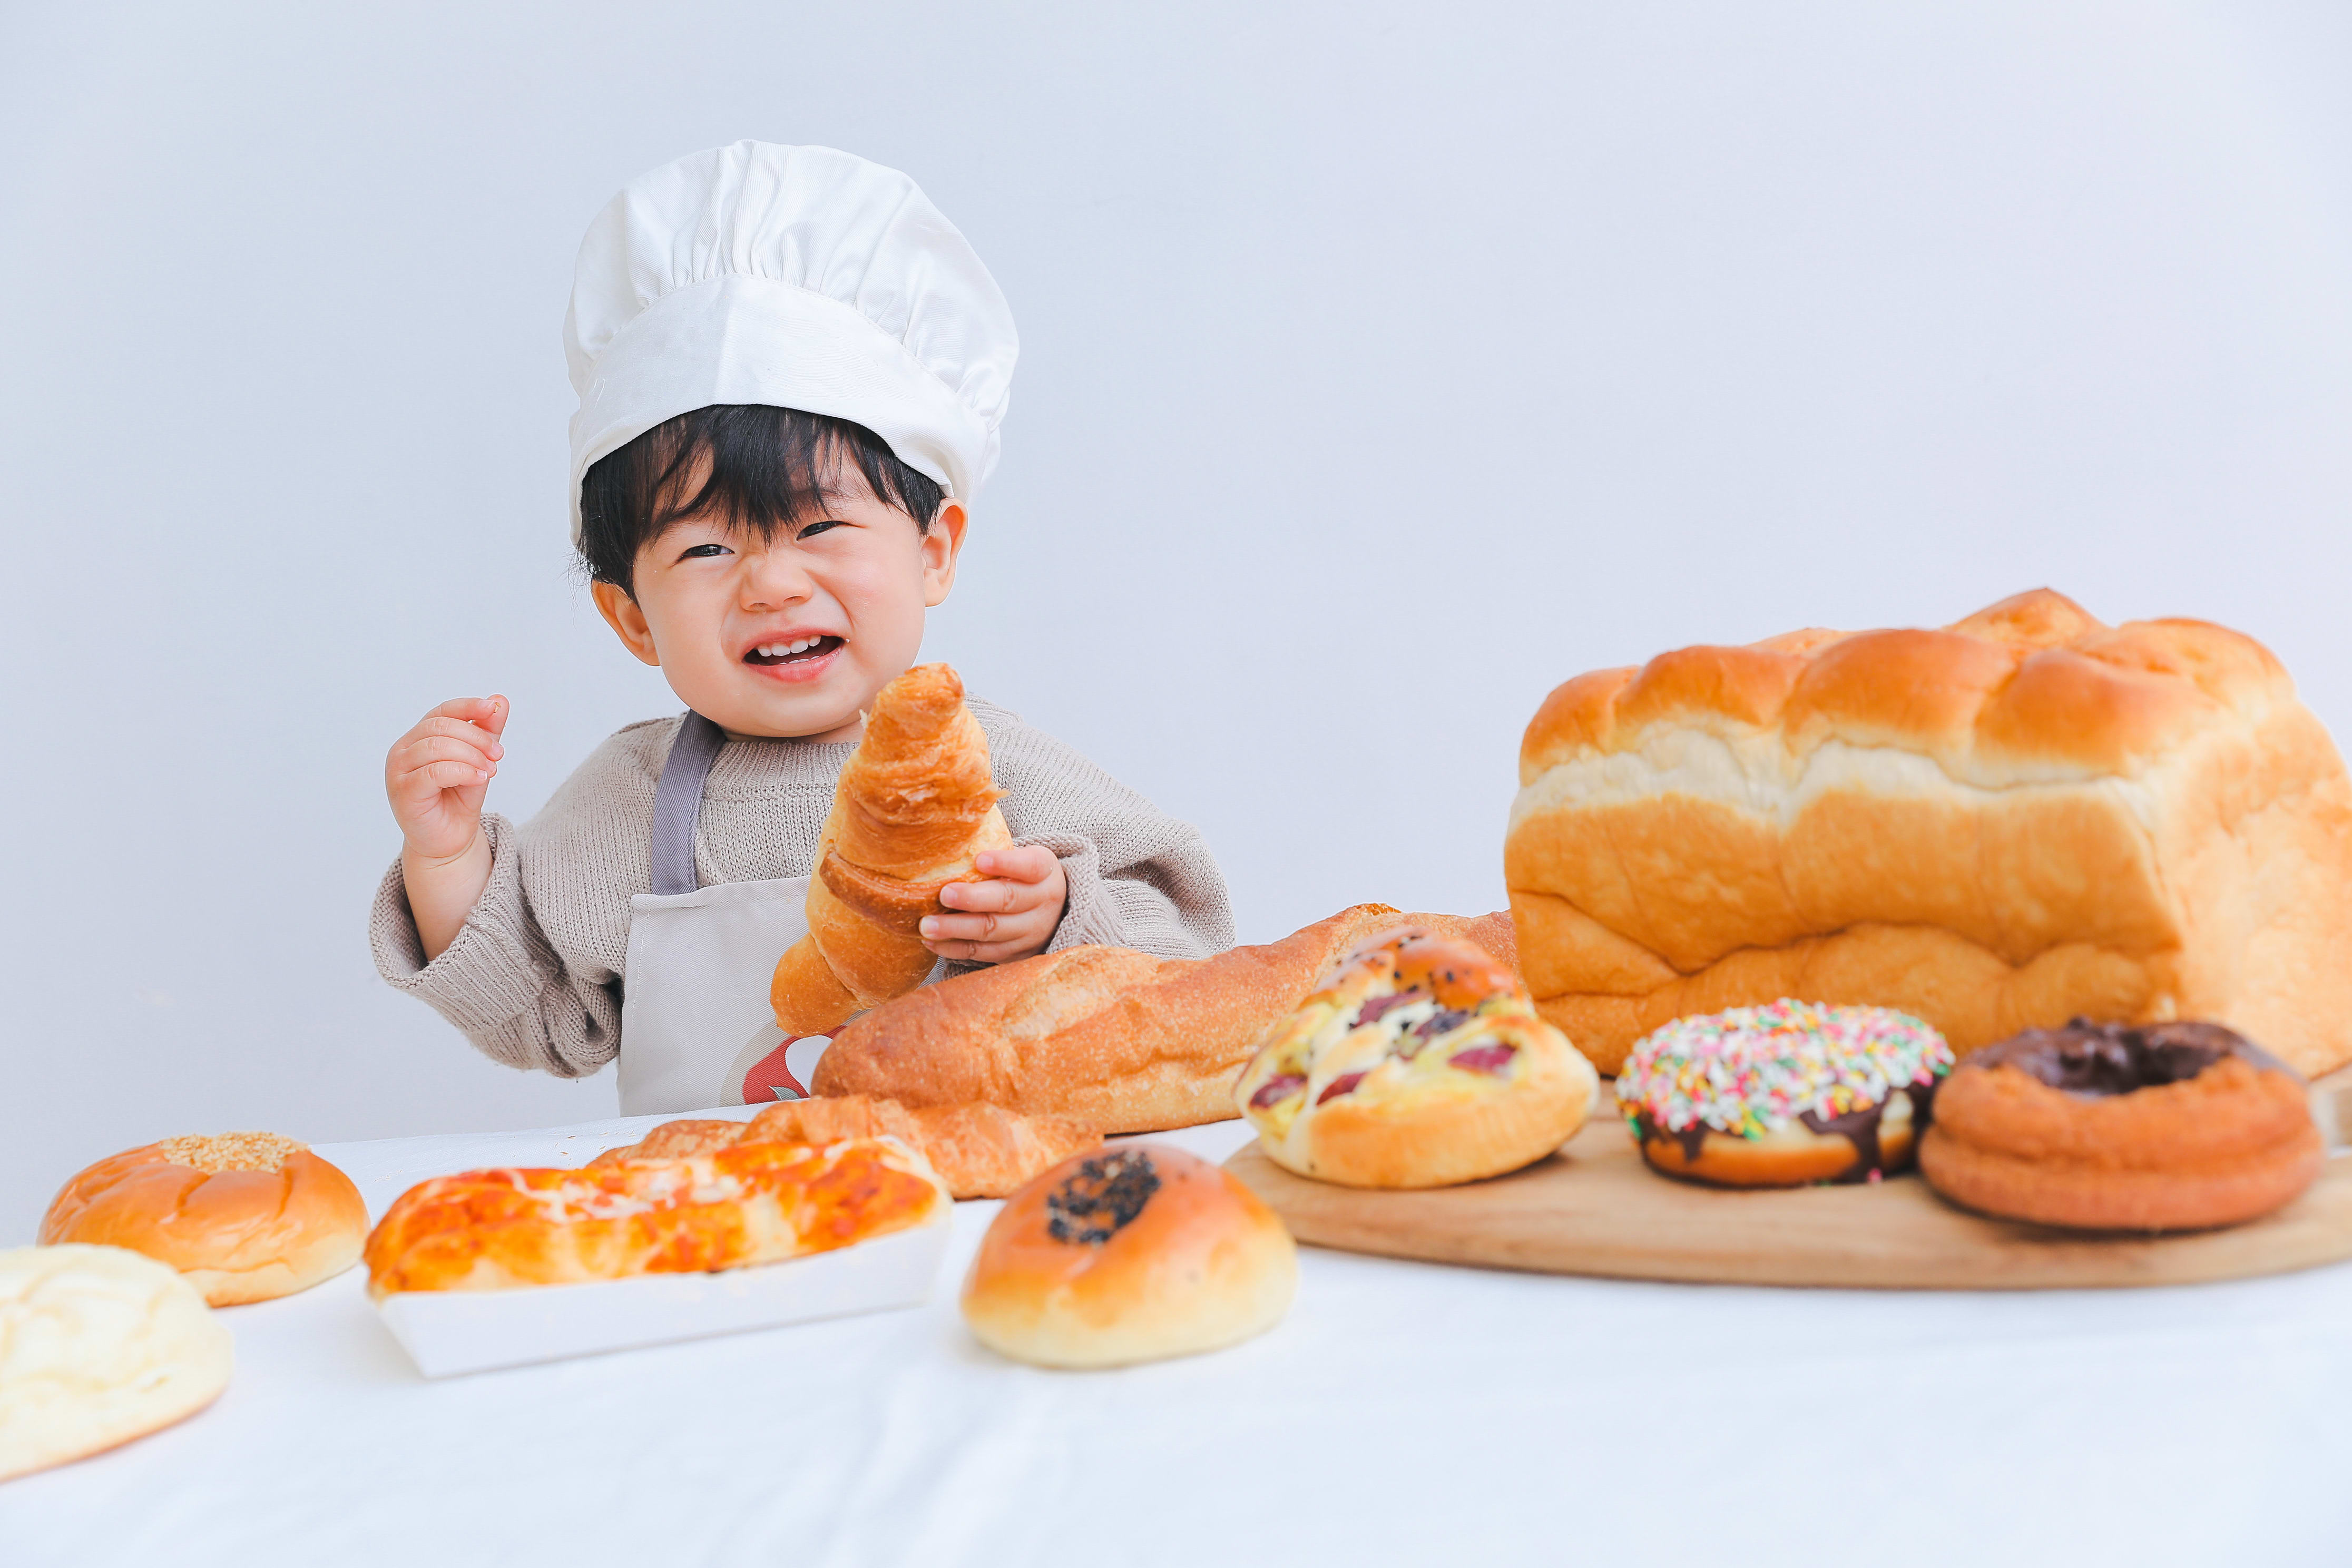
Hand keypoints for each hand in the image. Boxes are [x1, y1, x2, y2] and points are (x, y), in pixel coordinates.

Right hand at [386, 696, 507, 860]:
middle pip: (441, 727)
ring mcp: (399, 771)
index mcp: (418, 737)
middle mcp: (403, 750)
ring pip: (437, 747)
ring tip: (491, 770)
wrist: (450, 840)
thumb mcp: (478, 760)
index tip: (493, 708)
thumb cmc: (458, 798)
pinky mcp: (404, 792)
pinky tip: (480, 778)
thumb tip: (501, 700)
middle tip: (498, 754)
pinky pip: (435, 772)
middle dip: (476, 737)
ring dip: (472, 755)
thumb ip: (487, 732)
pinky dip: (463, 771)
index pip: (442, 712)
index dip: (468, 706)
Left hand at [921, 846, 1068, 964]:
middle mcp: (1042, 903)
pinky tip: (931, 941)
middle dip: (973, 899)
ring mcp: (1029, 932)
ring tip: (927, 925)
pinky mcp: (1014, 954)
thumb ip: (998, 851)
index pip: (1029, 866)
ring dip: (956, 928)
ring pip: (991, 930)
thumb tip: (955, 830)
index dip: (1006, 863)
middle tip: (944, 894)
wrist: (1054, 914)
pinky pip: (981, 953)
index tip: (979, 859)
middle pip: (1007, 900)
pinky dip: (954, 948)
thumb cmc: (1024, 877)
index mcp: (1044, 872)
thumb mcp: (1024, 859)